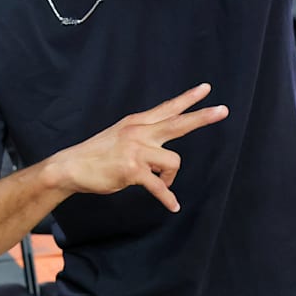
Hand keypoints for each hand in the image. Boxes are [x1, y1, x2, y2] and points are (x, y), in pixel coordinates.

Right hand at [46, 83, 227, 212]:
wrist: (72, 166)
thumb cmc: (97, 155)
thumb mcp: (120, 136)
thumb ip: (142, 137)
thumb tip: (163, 154)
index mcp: (136, 123)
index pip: (167, 108)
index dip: (187, 98)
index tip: (206, 88)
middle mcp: (138, 132)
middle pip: (177, 123)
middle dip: (202, 117)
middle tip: (224, 110)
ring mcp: (136, 150)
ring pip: (173, 162)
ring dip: (170, 178)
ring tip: (162, 185)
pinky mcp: (133, 170)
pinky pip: (160, 186)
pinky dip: (167, 198)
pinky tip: (173, 206)